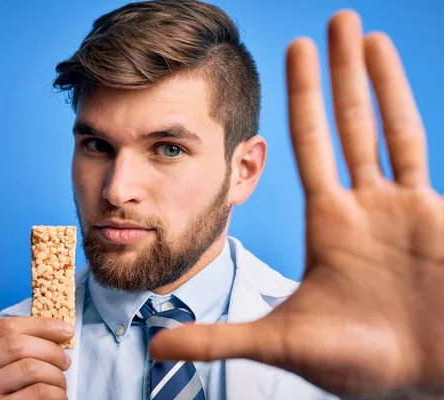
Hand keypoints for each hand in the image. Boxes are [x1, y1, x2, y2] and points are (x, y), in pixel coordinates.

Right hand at [0, 316, 72, 399]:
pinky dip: (56, 393)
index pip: (5, 328)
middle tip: (65, 362)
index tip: (66, 330)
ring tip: (60, 384)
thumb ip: (11, 350)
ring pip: (30, 368)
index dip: (40, 325)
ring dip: (55, 375)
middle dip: (51, 350)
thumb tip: (56, 331)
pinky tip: (57, 397)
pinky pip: (37, 393)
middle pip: (17, 346)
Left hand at [149, 10, 443, 397]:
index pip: (303, 151)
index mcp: (327, 225)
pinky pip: (412, 142)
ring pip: (375, 123)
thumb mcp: (280, 343)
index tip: (279, 70)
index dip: (293, 108)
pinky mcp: (430, 209)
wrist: (427, 377)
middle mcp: (360, 205)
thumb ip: (217, 339)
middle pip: (338, 125)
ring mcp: (397, 203)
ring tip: (349, 24)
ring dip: (363, 73)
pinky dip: (399, 98)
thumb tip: (152, 347)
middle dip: (328, 76)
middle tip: (316, 26)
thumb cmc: (361, 364)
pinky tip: (383, 56)